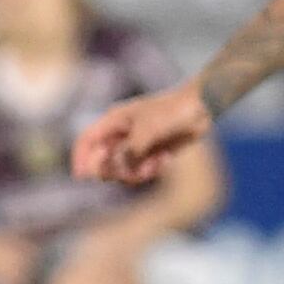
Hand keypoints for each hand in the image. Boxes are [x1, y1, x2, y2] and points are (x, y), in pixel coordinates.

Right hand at [77, 84, 213, 187]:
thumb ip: (130, 151)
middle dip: (114, 171)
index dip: (81, 159)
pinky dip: (153, 169)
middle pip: (102, 162)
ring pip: (123, 170)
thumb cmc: (172, 111)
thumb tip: (116, 167)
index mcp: (114, 121)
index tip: (82, 177)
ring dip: (137, 172)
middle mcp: (122, 134)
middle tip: (129, 169)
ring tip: (156, 162)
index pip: (86, 140)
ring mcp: (137, 145)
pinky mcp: (152, 153)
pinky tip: (166, 158)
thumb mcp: (148, 130)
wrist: (202, 107)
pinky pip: (142, 171)